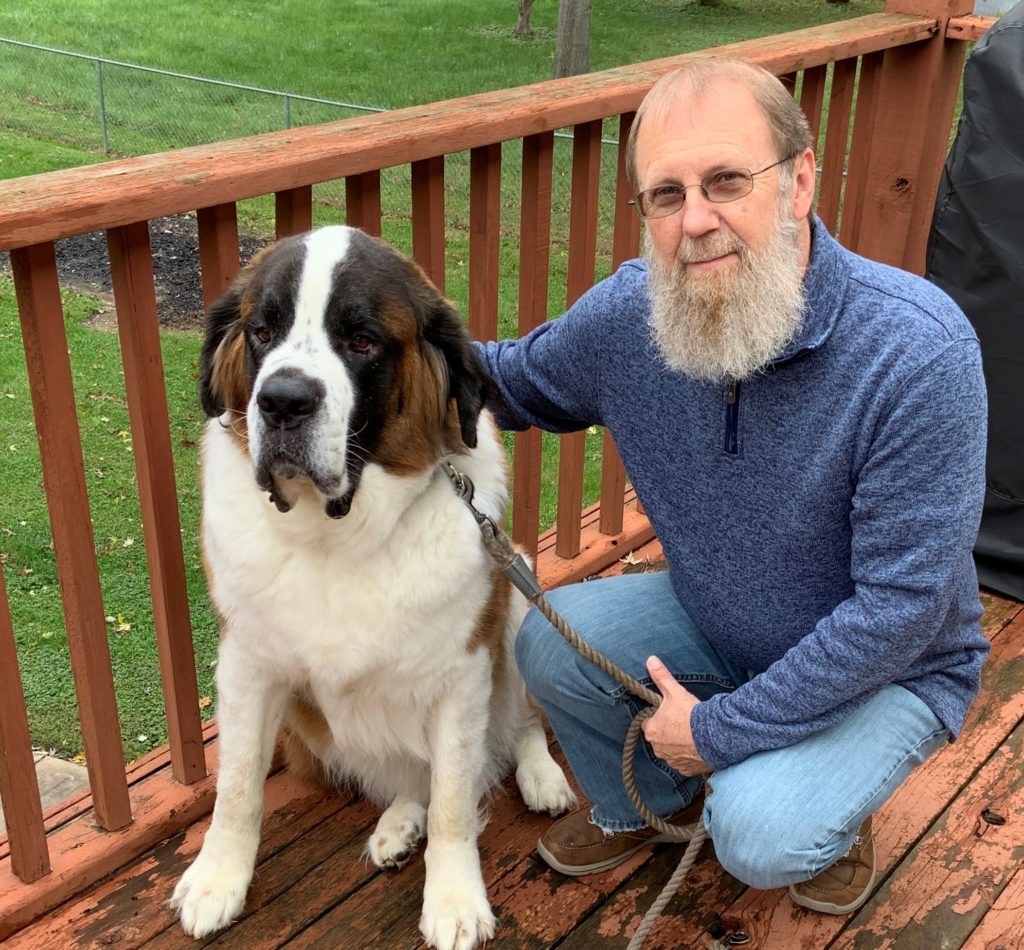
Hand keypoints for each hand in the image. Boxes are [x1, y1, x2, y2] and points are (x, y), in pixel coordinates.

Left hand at [642, 655, 711, 775]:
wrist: (714, 736)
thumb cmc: (691, 714)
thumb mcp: (675, 692)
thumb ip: (661, 676)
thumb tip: (650, 659)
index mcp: (652, 730)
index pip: (649, 723)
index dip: (658, 717)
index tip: (669, 713)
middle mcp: (658, 748)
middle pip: (659, 738)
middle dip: (667, 732)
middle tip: (681, 723)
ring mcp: (671, 760)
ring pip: (670, 751)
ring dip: (677, 745)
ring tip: (690, 734)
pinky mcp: (685, 770)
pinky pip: (683, 762)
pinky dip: (687, 756)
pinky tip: (696, 747)